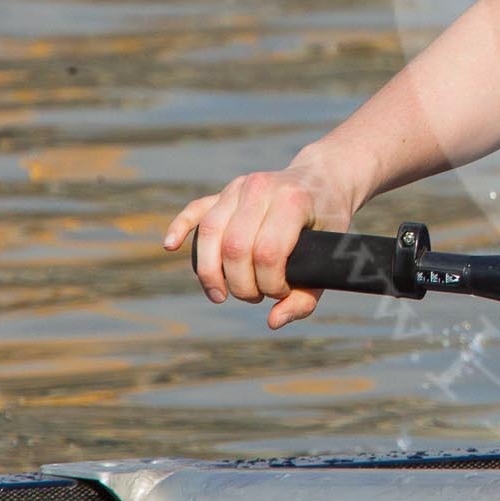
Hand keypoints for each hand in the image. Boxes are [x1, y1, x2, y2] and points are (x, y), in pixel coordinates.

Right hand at [162, 149, 360, 329]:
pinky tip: (169, 246)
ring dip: (210, 273)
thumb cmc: (328, 223)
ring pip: (210, 233)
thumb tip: (273, 321)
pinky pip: (196, 209)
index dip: (270, 284)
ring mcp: (240, 187)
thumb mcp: (330, 257)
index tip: (281, 292)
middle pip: (235, 248)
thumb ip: (306, 296)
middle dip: (241, 285)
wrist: (324, 179)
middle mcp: (261, 189)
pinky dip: (179, 227)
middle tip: (256, 296)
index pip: (268, 253)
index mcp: (293, 201)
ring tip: (221, 295)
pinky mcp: (225, 191)